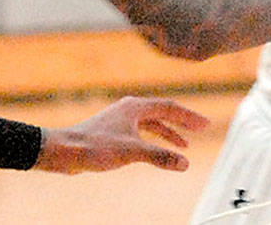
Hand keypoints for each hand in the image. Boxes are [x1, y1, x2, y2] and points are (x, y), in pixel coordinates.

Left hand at [34, 96, 209, 173]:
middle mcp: (130, 109)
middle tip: (200, 130)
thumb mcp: (132, 153)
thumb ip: (160, 157)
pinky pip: (141, 131)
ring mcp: (121, 119)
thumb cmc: (96, 147)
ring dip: (168, 133)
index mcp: (136, 107)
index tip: (205, 125)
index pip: (171, 107)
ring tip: (182, 146)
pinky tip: (155, 150)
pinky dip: (153, 139)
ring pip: (152, 123)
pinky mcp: (113, 131)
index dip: (189, 117)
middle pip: (163, 112)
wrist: (65, 151)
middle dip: (182, 122)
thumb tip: (185, 163)